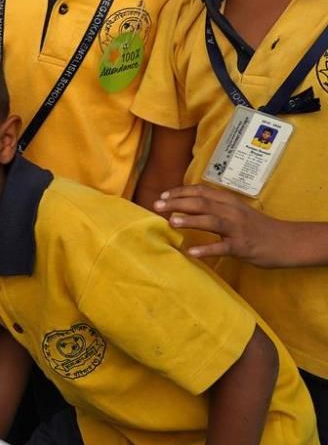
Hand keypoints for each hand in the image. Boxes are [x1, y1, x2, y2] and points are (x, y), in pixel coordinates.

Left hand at [154, 184, 293, 267]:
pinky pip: (223, 248)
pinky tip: (191, 252)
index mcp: (229, 201)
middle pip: (202, 203)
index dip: (180, 192)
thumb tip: (187, 205)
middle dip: (178, 203)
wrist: (287, 241)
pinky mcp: (242, 246)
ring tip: (171, 222)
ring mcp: (238, 229)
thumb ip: (215, 207)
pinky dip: (207, 250)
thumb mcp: (235, 211)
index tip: (162, 195)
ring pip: (211, 221)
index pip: (201, 191)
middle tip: (156, 206)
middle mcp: (232, 212)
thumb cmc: (256, 227)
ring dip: (190, 221)